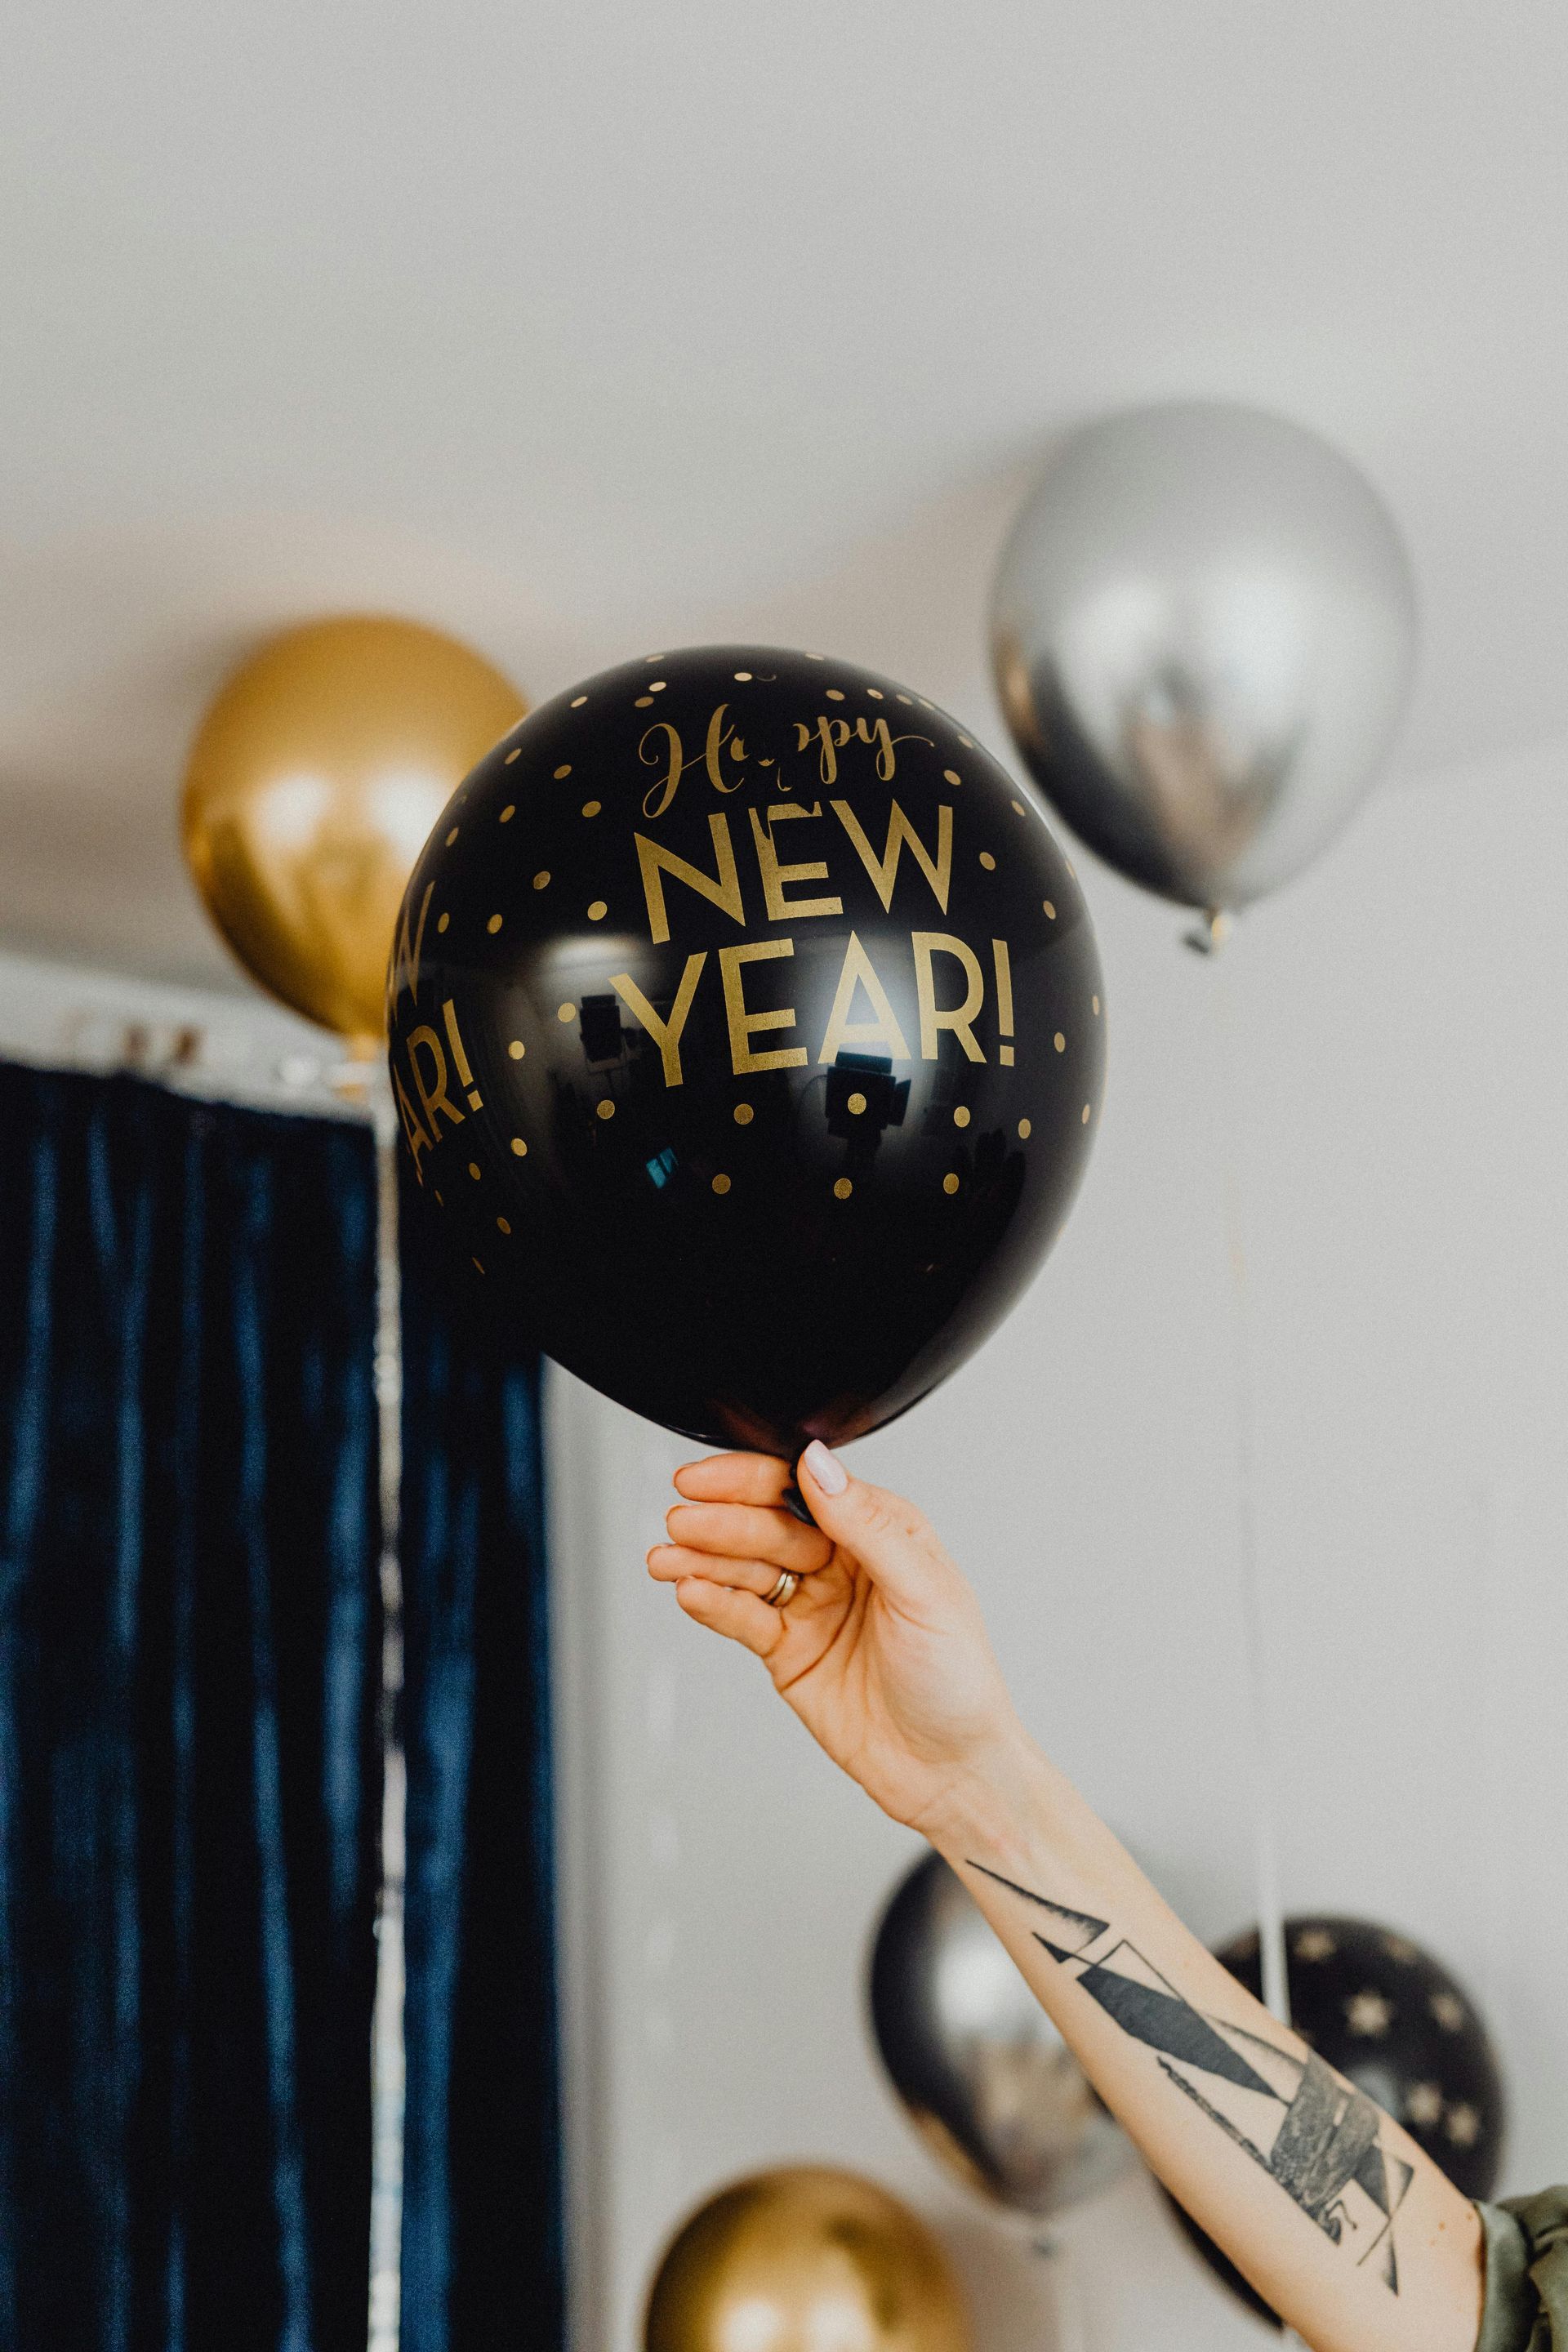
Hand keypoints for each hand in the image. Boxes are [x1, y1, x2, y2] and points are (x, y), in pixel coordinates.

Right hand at [647, 1439, 1031, 1841]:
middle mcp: (842, 1562)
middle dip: (721, 1521)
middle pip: (767, 1526)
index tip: (710, 1478)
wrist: (950, 1773)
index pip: (806, 1488)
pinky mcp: (788, 1651)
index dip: (754, 1479)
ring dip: (703, 1559)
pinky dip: (713, 1603)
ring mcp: (812, 1606)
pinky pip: (743, 1618)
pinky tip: (690, 1591)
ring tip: (666, 1558)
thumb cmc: (958, 1682)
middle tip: (682, 1520)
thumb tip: (819, 1464)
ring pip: (746, 1569)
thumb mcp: (926, 1593)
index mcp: (881, 1533)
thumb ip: (869, 1526)